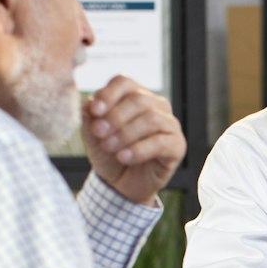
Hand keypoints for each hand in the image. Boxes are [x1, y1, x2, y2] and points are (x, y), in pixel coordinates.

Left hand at [83, 78, 185, 205]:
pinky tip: (123, 157)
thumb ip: (89, 117)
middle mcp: (156, 106)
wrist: (120, 185)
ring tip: (109, 147)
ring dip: (126, 134)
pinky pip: (161, 142)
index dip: (109, 94)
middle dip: (115, 117)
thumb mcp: (93, 135)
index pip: (124, 82)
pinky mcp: (177, 146)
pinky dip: (138, 150)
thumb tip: (89, 104)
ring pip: (151, 119)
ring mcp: (170, 125)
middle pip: (138, 99)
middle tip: (99, 133)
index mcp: (134, 95)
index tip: (95, 110)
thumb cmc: (108, 155)